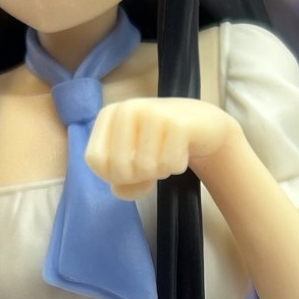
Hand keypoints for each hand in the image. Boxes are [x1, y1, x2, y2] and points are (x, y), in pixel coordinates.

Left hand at [86, 97, 239, 199]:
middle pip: (120, 168)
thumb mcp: (134, 163)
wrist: (202, 124)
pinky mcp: (177, 122)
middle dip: (140, 176)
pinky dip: (178, 166)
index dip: (115, 175)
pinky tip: (182, 149)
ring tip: (168, 151)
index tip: (132, 165)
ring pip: (146, 168)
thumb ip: (122, 183)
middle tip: (154, 160)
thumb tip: (119, 190)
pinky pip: (170, 164)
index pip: (95, 161)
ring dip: (161, 170)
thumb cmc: (161, 144)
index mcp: (108, 115)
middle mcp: (126, 109)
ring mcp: (152, 112)